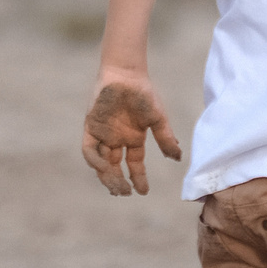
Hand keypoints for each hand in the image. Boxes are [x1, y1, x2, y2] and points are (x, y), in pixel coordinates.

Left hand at [81, 73, 181, 195]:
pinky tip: (105, 167)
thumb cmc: (143, 93)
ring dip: (107, 176)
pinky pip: (89, 150)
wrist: (125, 74)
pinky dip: (95, 161)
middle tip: (125, 193)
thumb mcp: (157, 118)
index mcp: (133, 138)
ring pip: (102, 163)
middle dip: (119, 182)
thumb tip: (177, 158)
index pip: (134, 164)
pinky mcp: (91, 128)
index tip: (143, 192)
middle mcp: (117, 140)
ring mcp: (103, 134)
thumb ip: (165, 138)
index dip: (138, 179)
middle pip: (115, 168)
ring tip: (116, 187)